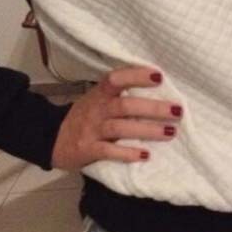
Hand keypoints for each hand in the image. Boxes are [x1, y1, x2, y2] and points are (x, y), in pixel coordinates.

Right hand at [50, 66, 182, 169]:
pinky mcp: (87, 150)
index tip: (159, 76)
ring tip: (170, 132)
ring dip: (147, 130)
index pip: (116, 79)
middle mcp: (96, 109)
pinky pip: (108, 151)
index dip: (136, 76)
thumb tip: (158, 87)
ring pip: (120, 128)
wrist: (53, 139)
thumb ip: (120, 94)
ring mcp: (91, 130)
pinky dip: (127, 153)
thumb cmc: (86, 116)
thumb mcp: (97, 99)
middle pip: (125, 106)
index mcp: (100, 93)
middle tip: (177, 111)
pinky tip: (145, 155)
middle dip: (153, 108)